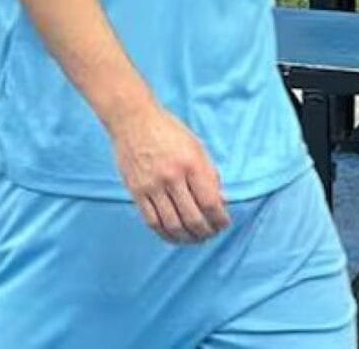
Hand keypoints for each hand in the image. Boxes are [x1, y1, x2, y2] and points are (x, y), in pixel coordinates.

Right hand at [111, 103, 231, 244]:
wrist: (134, 119)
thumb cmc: (168, 130)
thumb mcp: (196, 146)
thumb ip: (209, 174)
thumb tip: (221, 202)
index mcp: (191, 162)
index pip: (210, 202)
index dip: (220, 219)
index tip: (224, 224)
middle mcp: (172, 176)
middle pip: (193, 218)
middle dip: (206, 232)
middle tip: (211, 234)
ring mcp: (152, 185)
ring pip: (172, 225)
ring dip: (187, 238)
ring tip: (196, 239)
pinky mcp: (136, 191)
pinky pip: (152, 221)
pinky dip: (166, 234)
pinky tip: (175, 236)